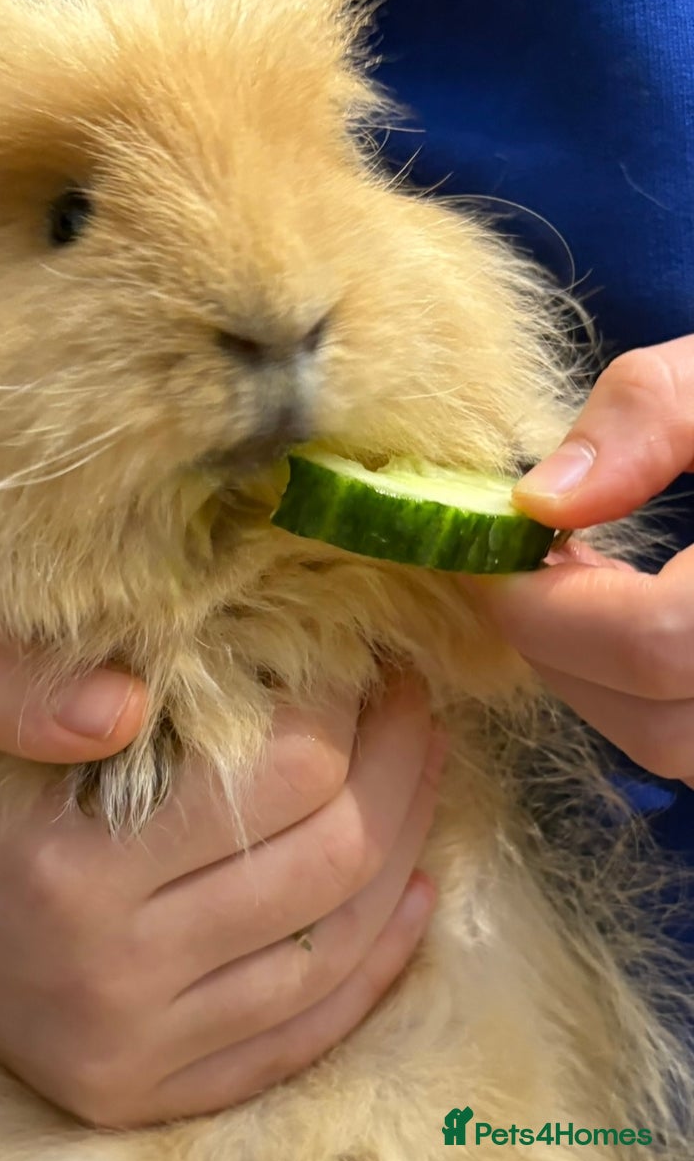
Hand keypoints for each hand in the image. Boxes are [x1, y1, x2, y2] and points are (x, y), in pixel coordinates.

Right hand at [0, 627, 441, 1127]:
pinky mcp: (150, 1090)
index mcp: (67, 871)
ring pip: (335, 949)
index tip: (351, 653)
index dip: (338, 708)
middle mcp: (116, 979)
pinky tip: (411, 891)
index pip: (277, 781)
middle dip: (393, 764)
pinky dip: (376, 961)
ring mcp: (141, 1051)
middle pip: (329, 863)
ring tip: (418, 763)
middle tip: (405, 696)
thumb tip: (128, 698)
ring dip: (403, 845)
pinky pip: (303, 1034)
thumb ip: (3, 684)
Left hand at [465, 336, 693, 786]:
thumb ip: (648, 415)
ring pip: (667, 745)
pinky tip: (619, 609)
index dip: (543, 606)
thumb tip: (540, 503)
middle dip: (557, 642)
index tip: (486, 550)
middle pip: (651, 720)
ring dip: (590, 672)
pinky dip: (635, 687)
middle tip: (519, 563)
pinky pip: (690, 738)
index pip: (649, 643)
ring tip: (573, 580)